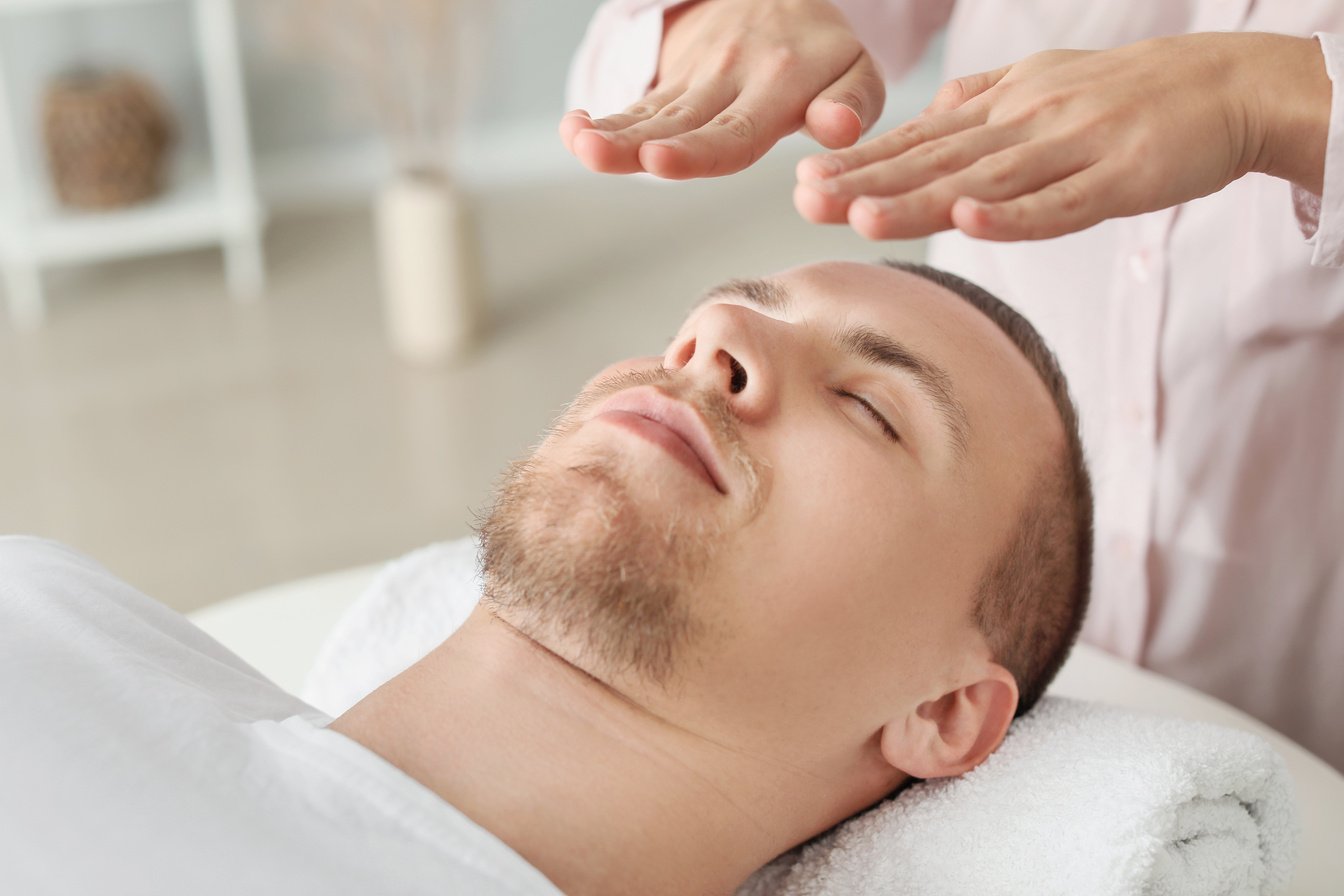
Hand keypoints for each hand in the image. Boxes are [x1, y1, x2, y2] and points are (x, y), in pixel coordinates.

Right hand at [560, 0, 885, 178]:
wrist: (782, 1)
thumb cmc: (823, 54)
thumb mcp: (857, 73)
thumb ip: (852, 106)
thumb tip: (836, 131)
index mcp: (778, 85)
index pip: (735, 131)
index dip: (695, 151)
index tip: (659, 160)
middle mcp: (728, 81)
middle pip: (679, 126)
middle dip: (635, 144)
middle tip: (597, 154)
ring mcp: (694, 82)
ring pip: (648, 118)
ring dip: (608, 134)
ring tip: (576, 143)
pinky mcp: (672, 84)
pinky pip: (635, 106)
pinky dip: (603, 119)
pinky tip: (572, 130)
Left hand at [794, 33, 1330, 240]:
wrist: (1227, 84)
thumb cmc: (1127, 94)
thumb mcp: (1043, 84)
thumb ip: (982, 103)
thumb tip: (925, 119)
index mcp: (1004, 106)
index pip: (919, 142)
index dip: (861, 165)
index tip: (805, 184)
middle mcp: (1027, 122)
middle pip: (936, 161)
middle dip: (867, 184)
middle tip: (808, 203)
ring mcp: (1072, 148)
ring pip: (984, 180)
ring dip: (922, 200)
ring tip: (862, 217)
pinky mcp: (1120, 176)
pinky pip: (1061, 202)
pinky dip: (1015, 214)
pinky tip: (970, 221)